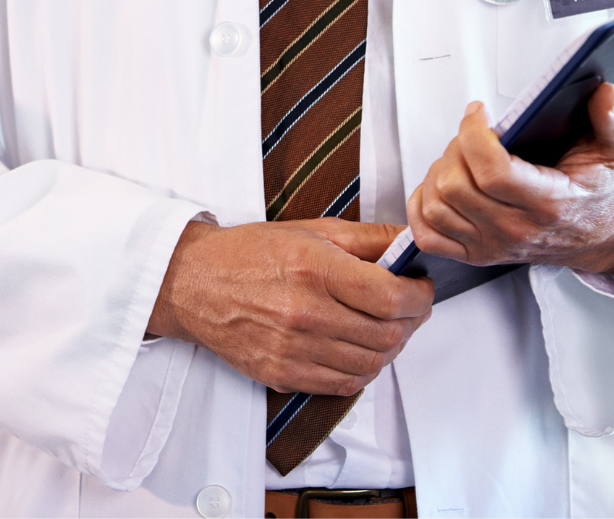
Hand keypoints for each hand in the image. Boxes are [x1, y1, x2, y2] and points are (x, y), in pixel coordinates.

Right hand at [145, 218, 434, 395]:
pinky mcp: (284, 374)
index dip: (419, 296)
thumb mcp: (309, 228)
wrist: (193, 283)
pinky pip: (344, 384)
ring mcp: (293, 349)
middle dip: (412, 322)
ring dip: (391, 348)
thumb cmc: (249, 253)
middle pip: (388, 336)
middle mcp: (304, 313)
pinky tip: (359, 349)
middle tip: (409, 307)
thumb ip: (366, 238)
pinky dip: (363, 370)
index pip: (391, 298)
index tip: (421, 287)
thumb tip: (410, 244)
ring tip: (386, 327)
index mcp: (313, 269)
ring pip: (371, 365)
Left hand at [406, 83, 613, 278]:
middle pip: (456, 186)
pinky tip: (440, 185)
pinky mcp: (476, 254)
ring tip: (461, 157)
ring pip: (437, 206)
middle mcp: (516, 229)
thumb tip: (605, 94)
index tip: (478, 112)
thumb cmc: (599, 191)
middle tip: (473, 134)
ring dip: (438, 172)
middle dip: (456, 147)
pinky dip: (422, 206)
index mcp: (548, 204)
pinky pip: (428, 235)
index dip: (474, 134)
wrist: (600, 235)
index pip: (492, 172)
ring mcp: (492, 245)